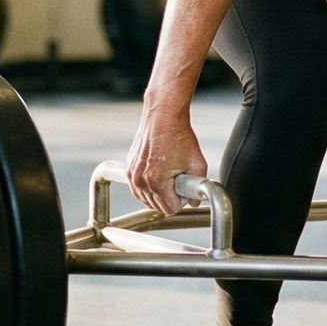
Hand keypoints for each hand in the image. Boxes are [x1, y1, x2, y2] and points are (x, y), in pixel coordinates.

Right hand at [125, 100, 208, 217]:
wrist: (163, 116)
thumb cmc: (179, 136)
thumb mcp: (197, 163)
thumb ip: (198, 187)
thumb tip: (195, 202)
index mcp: (157, 181)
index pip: (169, 209)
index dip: (181, 202)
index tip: (185, 189)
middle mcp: (141, 180)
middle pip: (157, 207)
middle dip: (170, 198)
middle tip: (179, 181)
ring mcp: (132, 175)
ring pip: (146, 200)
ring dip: (158, 194)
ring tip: (170, 177)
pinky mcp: (128, 169)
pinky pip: (137, 190)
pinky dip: (147, 188)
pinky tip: (158, 176)